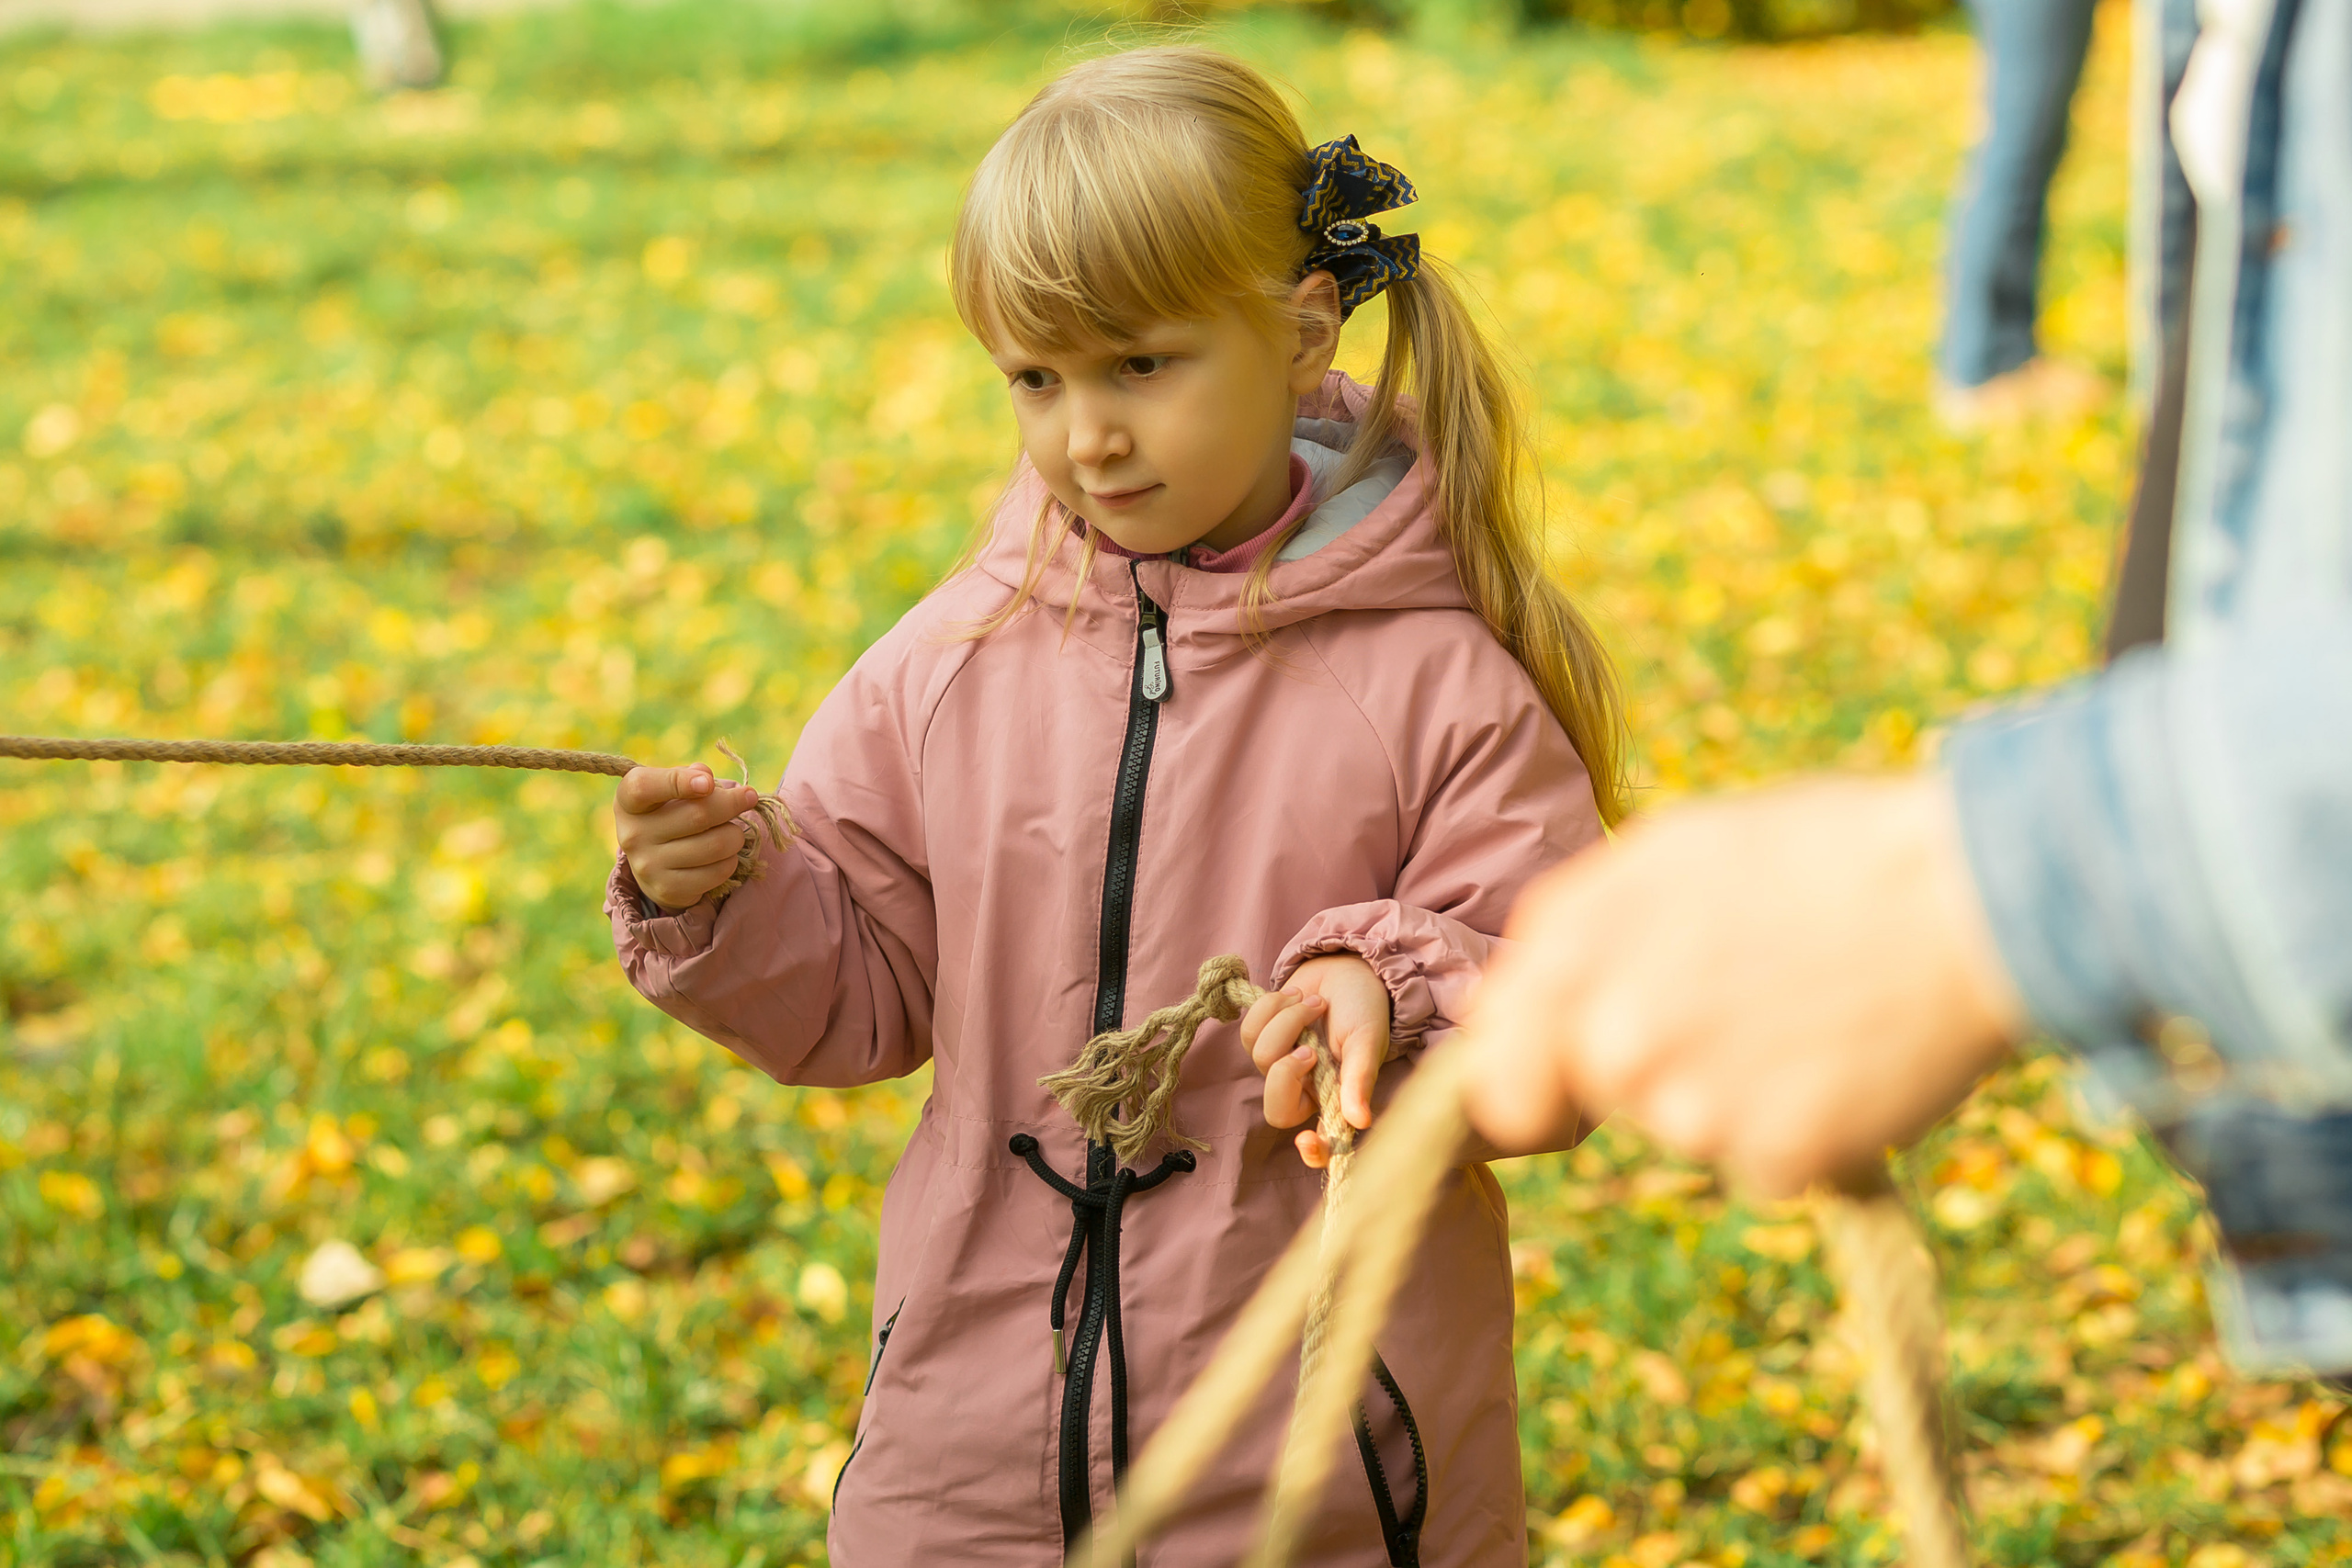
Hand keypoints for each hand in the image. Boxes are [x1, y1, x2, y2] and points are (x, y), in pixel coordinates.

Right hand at [616, 764, 762, 912]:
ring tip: (731, 831)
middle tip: (748, 798)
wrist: (652, 862)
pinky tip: (724, 855)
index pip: (644, 788)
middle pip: (698, 815)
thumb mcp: (670, 788)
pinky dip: (731, 860)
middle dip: (733, 804)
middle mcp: (633, 834)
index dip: (679, 782)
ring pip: (716, 844)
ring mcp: (648, 866)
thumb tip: (705, 777)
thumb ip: (689, 776)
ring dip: (735, 835)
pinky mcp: (668, 890)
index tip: (708, 783)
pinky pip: (718, 872)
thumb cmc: (668, 812)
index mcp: (628, 801)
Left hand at [1241, 953, 1391, 1169]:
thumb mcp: (1367, 1041)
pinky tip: (1296, 994)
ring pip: (1261, 1058)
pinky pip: (1248, 1031)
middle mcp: (1306, 1087)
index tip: (1306, 1141)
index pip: (1321, 1143)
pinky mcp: (1262, 1036)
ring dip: (1287, 1023)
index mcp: (1336, 1098)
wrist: (1348, 967)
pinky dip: (1271, 1007)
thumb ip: (1360, 1078)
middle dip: (1285, 1075)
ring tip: (1315, 1002)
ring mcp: (1280, 1063)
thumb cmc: (1365, 1008)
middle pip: (1276, 1108)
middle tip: (1309, 1049)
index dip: (1313, 1152)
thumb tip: (1361, 1121)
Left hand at [1460, 775, 2027, 1196]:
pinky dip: (1804, 1129)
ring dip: (1735, 1094)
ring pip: (1687, 1128)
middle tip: (1733, 1016)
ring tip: (1807, 1006)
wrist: (1972, 894)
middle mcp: (1611, 1036)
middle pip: (1594, 1101)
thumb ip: (1575, 932)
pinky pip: (1766, 1162)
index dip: (1533, 1079)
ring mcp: (1688, 1107)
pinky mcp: (1771, 1158)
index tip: (1570, 1080)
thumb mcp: (1669, 852)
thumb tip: (1514, 1004)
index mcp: (1573, 950)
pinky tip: (1846, 1056)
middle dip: (1647, 1075)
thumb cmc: (1822, 853)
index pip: (1496, 1074)